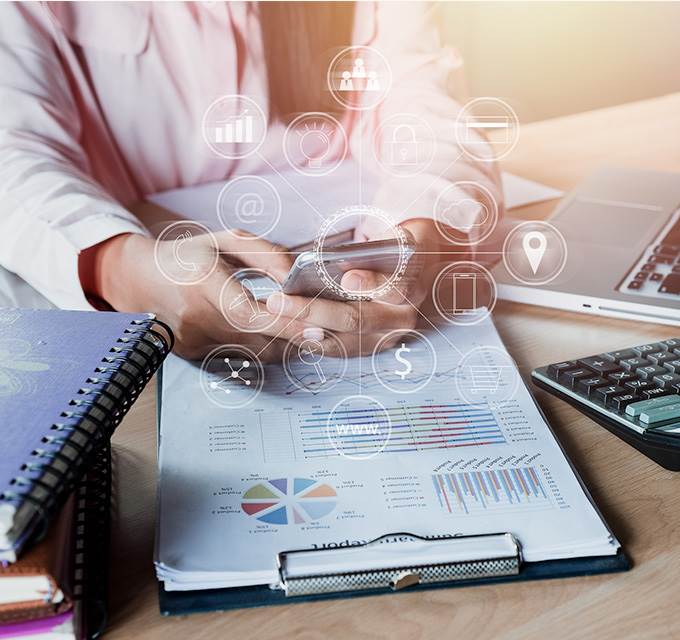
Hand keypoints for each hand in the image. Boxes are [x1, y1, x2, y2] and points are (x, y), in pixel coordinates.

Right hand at [82, 229, 315, 359]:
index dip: (284, 321)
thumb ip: (265, 254)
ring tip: (308, 332)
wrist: (139, 281)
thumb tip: (297, 276)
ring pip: (253, 352)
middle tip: (327, 332)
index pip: (247, 311)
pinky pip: (241, 357)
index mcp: (202, 281)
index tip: (316, 325)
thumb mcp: (225, 240)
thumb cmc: (188, 257)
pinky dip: (265, 348)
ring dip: (285, 345)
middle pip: (256, 337)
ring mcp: (193, 341)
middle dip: (296, 337)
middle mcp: (196, 316)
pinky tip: (280, 338)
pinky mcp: (195, 355)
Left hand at [265, 219, 440, 356]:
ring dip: (301, 330)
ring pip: (342, 340)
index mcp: (415, 281)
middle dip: (312, 310)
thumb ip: (378, 245)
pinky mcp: (371, 347)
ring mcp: (387, 336)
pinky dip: (308, 340)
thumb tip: (339, 260)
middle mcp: (404, 315)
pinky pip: (336, 349)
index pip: (398, 285)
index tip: (347, 279)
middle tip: (277, 301)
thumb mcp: (397, 237)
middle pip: (357, 318)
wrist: (418, 274)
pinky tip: (281, 329)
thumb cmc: (398, 248)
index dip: (372, 283)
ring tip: (272, 317)